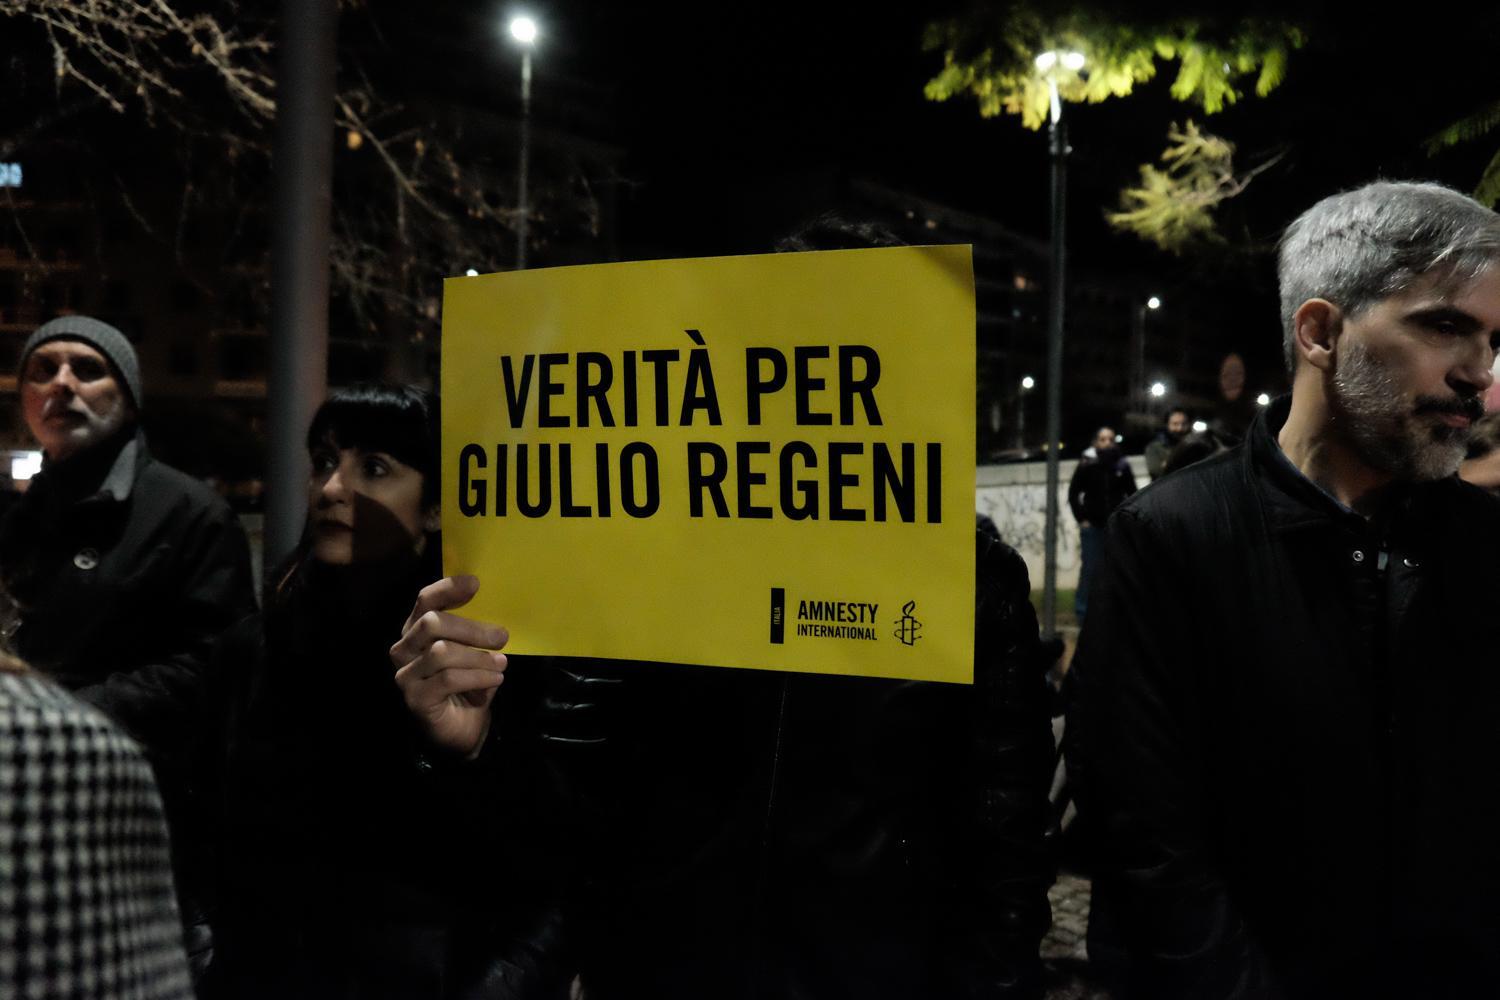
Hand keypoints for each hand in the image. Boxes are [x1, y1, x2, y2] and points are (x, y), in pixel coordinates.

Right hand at [391, 575, 507, 758]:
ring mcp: (405, 674)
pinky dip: (477, 677)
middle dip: (472, 628)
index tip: (475, 584)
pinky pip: (448, 679)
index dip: (447, 589)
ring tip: (501, 664)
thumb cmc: (469, 683)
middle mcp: (404, 648)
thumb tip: (498, 615)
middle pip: (432, 623)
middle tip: (502, 637)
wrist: (464, 728)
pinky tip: (494, 679)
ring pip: (442, 652)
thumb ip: (477, 631)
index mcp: (417, 630)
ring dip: (478, 657)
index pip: (425, 601)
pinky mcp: (414, 698)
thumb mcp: (475, 651)